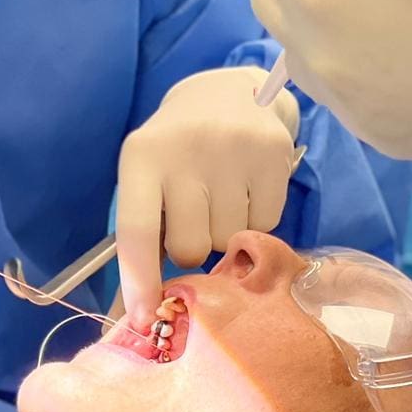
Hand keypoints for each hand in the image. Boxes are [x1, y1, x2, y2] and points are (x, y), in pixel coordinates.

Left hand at [116, 67, 300, 316]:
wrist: (227, 92)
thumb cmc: (175, 150)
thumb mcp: (146, 173)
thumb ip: (143, 230)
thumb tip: (142, 309)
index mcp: (142, 156)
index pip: (137, 229)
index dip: (138, 280)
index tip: (143, 318)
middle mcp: (186, 151)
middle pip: (190, 248)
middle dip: (190, 249)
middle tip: (193, 217)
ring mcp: (233, 151)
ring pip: (228, 242)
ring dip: (224, 235)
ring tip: (221, 198)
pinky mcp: (274, 155)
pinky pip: (265, 226)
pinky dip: (255, 221)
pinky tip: (247, 190)